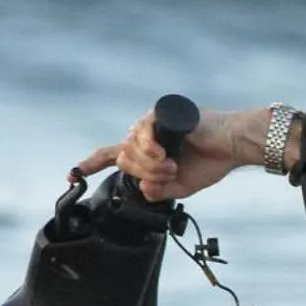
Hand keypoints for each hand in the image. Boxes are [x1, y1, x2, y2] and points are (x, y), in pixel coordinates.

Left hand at [75, 106, 253, 200]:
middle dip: (143, 175)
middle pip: (123, 160)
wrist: (233, 145)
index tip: (73, 174)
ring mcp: (151, 123)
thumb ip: (159, 191)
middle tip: (168, 175)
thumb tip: (143, 190)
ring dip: (150, 166)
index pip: (113, 155)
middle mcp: (145, 135)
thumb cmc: (211, 161)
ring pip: (130, 151)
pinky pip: (141, 134)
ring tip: (172, 166)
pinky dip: (150, 150)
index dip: (93, 164)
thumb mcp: (181, 187)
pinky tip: (165, 155)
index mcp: (149, 151)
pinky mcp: (160, 114)